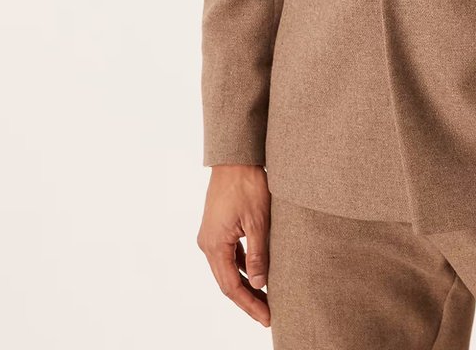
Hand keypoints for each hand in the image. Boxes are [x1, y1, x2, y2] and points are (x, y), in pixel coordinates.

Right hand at [196, 164, 271, 326]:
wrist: (234, 157)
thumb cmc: (247, 184)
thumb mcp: (258, 220)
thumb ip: (258, 254)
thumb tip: (261, 284)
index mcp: (214, 245)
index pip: (232, 286)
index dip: (250, 304)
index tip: (267, 317)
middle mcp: (207, 243)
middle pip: (228, 281)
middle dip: (248, 299)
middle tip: (268, 314)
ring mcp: (210, 235)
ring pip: (228, 269)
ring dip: (246, 284)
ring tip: (265, 298)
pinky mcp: (216, 228)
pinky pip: (228, 255)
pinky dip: (242, 267)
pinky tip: (257, 273)